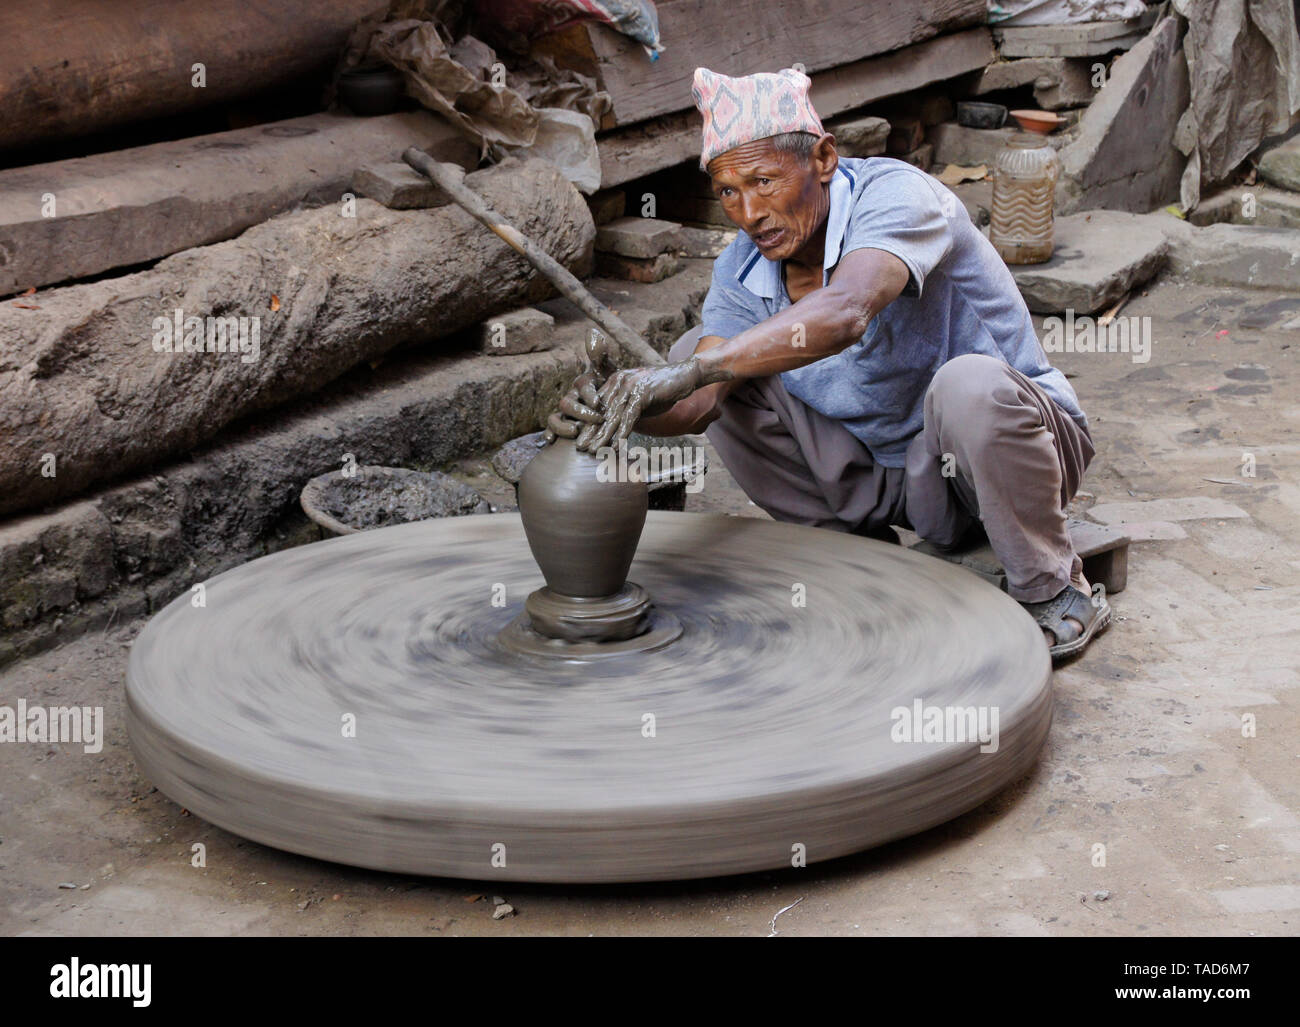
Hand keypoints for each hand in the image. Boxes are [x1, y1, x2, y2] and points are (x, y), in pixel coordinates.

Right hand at [542, 329, 621, 442]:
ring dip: (562, 426)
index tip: (599, 403)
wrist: (612, 406)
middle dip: (580, 413)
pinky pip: (551, 430)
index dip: (589, 395)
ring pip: (555, 417)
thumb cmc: (612, 388)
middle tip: (596, 420)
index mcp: (583, 384)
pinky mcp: (562, 426)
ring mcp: (565, 413)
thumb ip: (601, 358)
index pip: (582, 386)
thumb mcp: (610, 374)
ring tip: (575, 432)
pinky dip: (549, 435)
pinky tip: (550, 442)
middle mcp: (572, 397)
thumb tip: (593, 333)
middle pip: (567, 403)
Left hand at [575, 357, 702, 452]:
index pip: (598, 406)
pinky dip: (622, 433)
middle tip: (582, 448)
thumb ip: (627, 409)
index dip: (590, 423)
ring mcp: (631, 386)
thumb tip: (616, 427)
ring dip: (603, 435)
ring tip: (594, 450)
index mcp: (615, 381)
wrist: (686, 375)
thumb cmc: (663, 389)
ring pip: (613, 415)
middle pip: (602, 410)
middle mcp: (619, 381)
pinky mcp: (642, 392)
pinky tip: (616, 445)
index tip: (582, 439)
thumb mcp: (640, 398)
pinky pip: (630, 416)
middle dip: (591, 431)